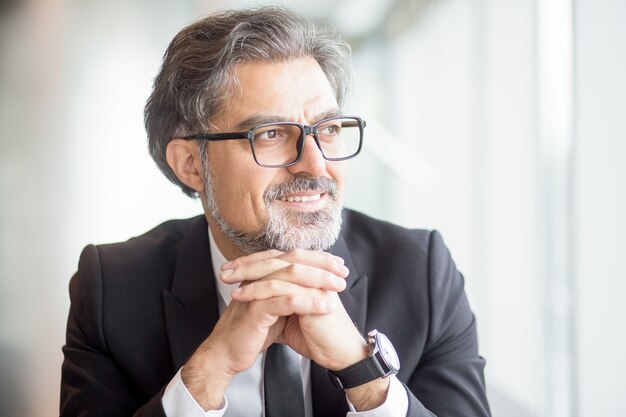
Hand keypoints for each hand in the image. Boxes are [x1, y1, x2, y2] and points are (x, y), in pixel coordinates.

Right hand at [180, 249, 344, 409]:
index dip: (318, 259)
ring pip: (290, 276)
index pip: (294, 258)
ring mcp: (256, 291)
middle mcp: (259, 278)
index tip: (339, 265)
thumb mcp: (276, 308)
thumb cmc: (251, 332)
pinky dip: (308, 302)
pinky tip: (325, 306)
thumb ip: (288, 293)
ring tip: (338, 287)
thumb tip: (311, 286)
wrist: (228, 353)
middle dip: (322, 265)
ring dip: (318, 280)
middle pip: (294, 261)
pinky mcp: (256, 310)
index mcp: (264, 275)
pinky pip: (285, 301)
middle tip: (342, 272)